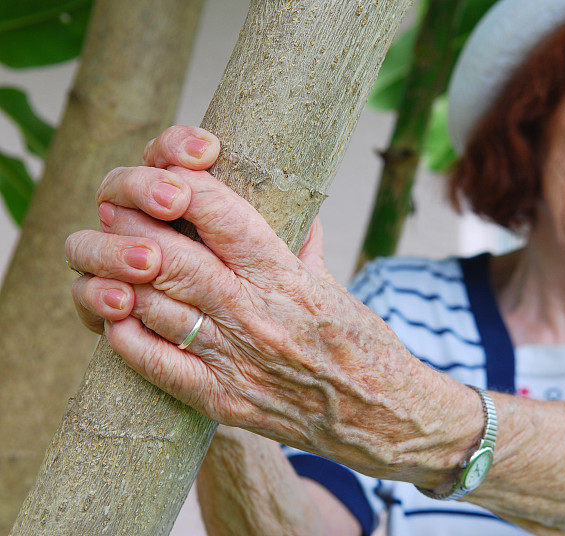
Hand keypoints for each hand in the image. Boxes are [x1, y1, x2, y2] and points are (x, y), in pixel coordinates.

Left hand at [66, 126, 479, 482]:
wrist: (382, 415)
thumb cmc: (364, 347)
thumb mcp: (336, 288)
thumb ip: (305, 250)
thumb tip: (295, 216)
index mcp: (288, 279)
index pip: (225, 217)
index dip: (186, 188)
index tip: (165, 177)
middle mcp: (258, 316)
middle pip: (174, 258)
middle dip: (136, 226)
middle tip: (117, 210)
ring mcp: (237, 361)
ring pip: (156, 306)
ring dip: (122, 279)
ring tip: (111, 259)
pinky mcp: (224, 401)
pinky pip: (158, 365)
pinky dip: (128, 337)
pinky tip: (118, 317)